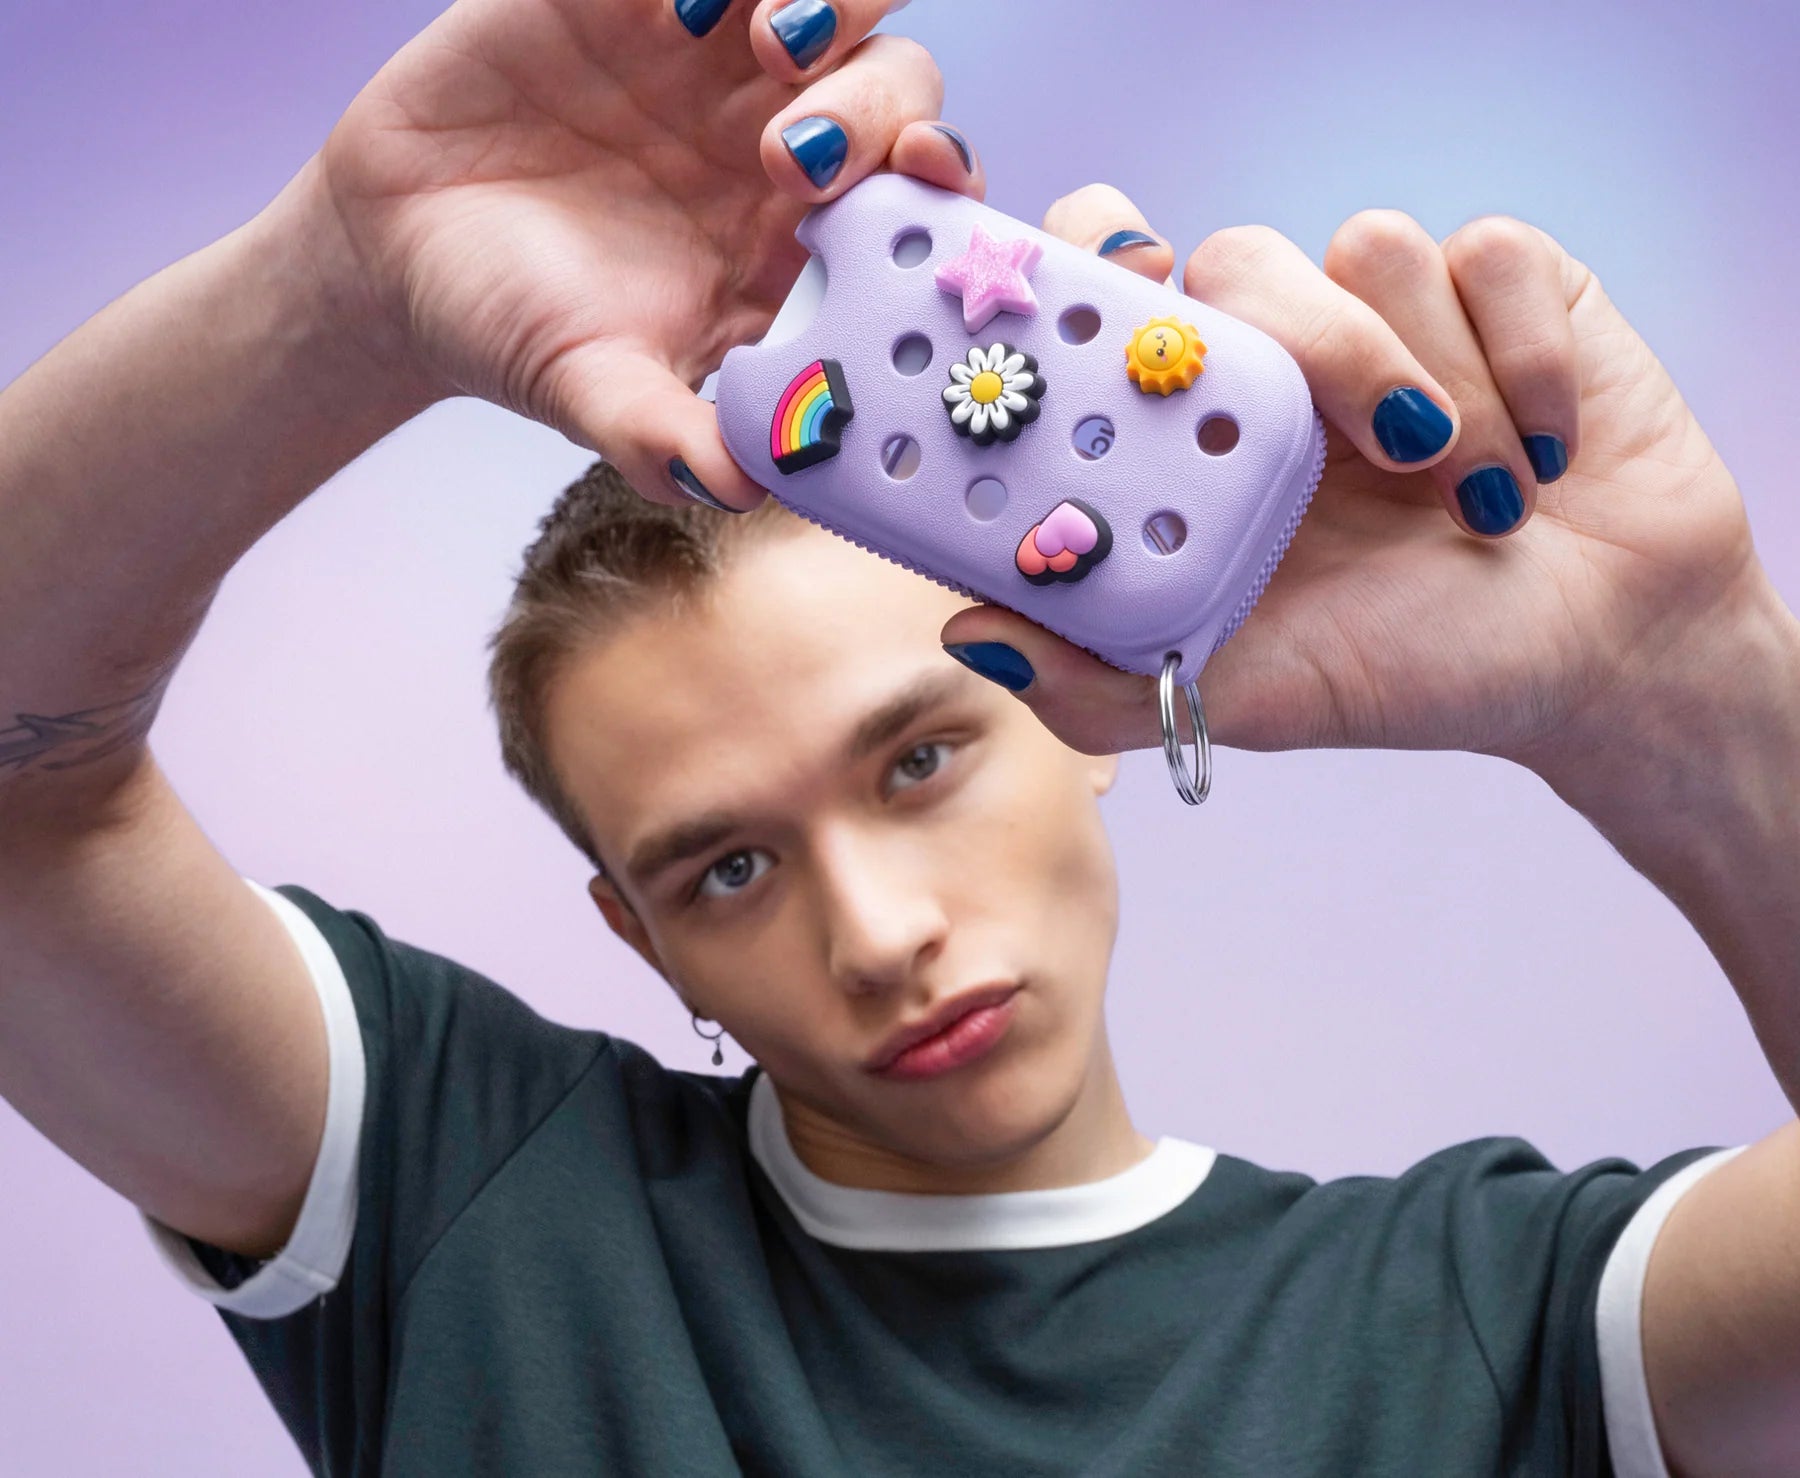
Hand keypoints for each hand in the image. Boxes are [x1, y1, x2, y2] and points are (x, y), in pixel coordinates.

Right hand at [298, 0, 978, 506]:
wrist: (393, 254)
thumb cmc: (514, 332)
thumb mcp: (591, 390)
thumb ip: (668, 437)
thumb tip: (747, 488)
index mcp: (797, 243)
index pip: (914, 199)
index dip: (943, 179)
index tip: (922, 176)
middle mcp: (777, 144)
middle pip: (893, 85)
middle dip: (874, 102)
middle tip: (793, 148)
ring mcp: (710, 61)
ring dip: (827, 0)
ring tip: (770, 36)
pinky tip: (679, 1)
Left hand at [940, 185, 1774, 782]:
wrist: (1593, 660)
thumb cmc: (1406, 667)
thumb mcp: (1247, 696)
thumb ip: (1105, 683)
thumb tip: (971, 633)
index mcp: (1205, 433)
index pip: (1113, 290)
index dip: (1092, 266)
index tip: (1124, 307)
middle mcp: (1285, 353)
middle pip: (1240, 256)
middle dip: (1304, 341)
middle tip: (1364, 439)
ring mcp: (1393, 312)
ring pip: (1370, 251)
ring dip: (1434, 394)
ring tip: (1475, 508)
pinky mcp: (1508, 286)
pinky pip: (1491, 259)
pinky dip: (1522, 369)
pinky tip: (1543, 463)